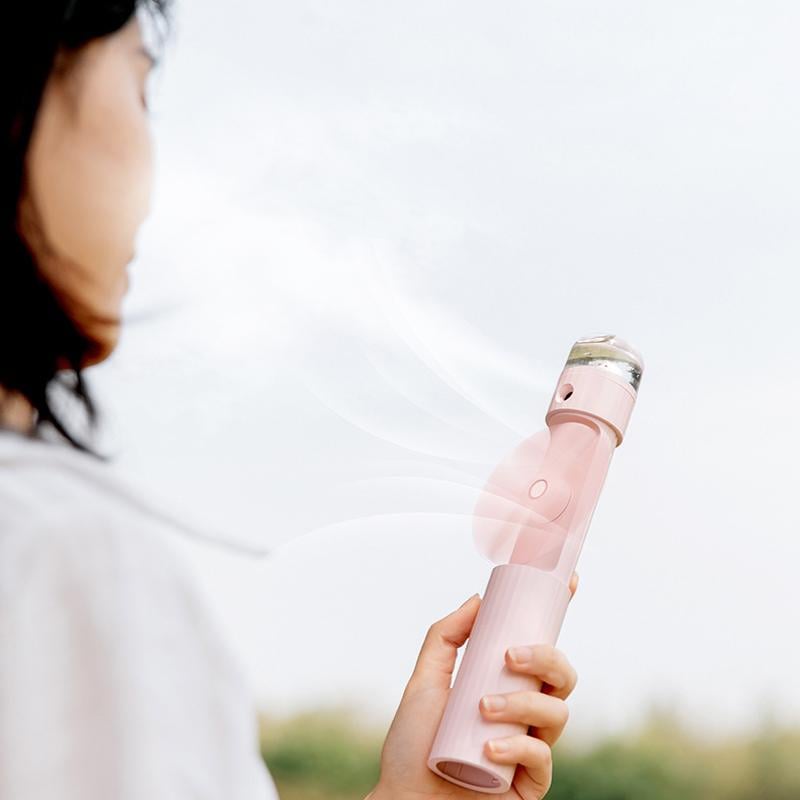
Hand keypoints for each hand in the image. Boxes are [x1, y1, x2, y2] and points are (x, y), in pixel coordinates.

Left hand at [369, 572, 578, 799]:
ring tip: (483, 708)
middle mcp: (525, 711)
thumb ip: (445, 637)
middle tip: (510, 656)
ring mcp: (531, 746)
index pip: (542, 647)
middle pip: (563, 674)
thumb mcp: (424, 680)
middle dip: (546, 657)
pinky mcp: (530, 782)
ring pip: (558, 712)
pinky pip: (543, 758)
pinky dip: (518, 747)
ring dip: (522, 703)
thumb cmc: (414, 744)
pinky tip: (489, 747)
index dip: (560, 614)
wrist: (405, 799)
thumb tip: (478, 599)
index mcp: (507, 684)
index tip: (569, 581)